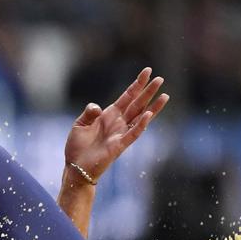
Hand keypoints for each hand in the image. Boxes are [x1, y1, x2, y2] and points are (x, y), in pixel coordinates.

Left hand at [64, 67, 168, 184]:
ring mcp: (121, 133)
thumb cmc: (77, 147)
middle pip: (137, 104)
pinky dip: (141, 124)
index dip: (137, 84)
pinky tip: (148, 114)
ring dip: (152, 107)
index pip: (127, 96)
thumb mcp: (79, 124)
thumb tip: (98, 107)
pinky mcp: (119, 146)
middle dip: (148, 91)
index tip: (147, 71)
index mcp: (109, 115)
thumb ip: (89, 112)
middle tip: (160, 79)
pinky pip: (133, 133)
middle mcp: (118, 122)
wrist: (76, 167)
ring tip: (164, 95)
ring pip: (141, 117)